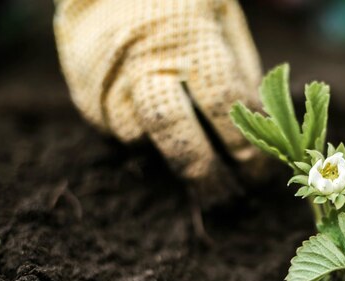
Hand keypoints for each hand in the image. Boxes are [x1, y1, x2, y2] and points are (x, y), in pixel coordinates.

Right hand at [54, 0, 266, 206]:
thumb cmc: (181, 3)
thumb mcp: (223, 22)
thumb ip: (239, 72)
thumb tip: (257, 131)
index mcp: (190, 39)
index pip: (225, 108)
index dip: (245, 149)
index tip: (257, 173)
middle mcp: (145, 63)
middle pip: (177, 137)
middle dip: (206, 177)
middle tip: (227, 197)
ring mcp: (109, 81)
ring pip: (141, 140)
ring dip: (170, 155)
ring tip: (195, 159)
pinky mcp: (87, 95)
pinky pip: (118, 132)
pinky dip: (143, 139)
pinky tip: (158, 132)